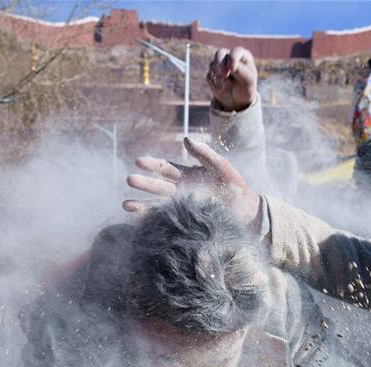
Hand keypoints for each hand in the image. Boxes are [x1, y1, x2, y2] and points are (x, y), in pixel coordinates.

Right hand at [125, 137, 261, 231]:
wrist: (246, 211)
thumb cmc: (235, 187)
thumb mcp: (221, 166)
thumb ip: (205, 154)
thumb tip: (184, 139)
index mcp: (187, 175)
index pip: (165, 168)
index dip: (152, 164)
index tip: (139, 161)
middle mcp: (181, 191)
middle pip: (158, 186)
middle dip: (144, 183)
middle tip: (129, 180)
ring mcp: (182, 207)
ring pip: (157, 205)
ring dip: (141, 205)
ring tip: (125, 205)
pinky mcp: (186, 220)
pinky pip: (166, 220)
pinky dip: (153, 221)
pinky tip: (139, 223)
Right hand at [207, 46, 257, 111]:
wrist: (238, 99)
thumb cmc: (246, 87)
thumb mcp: (247, 80)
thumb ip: (240, 71)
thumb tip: (228, 66)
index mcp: (242, 56)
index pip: (236, 51)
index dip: (232, 59)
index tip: (232, 69)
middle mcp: (230, 57)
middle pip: (220, 53)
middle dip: (220, 64)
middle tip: (224, 75)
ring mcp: (220, 64)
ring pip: (212, 65)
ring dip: (219, 78)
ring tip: (229, 86)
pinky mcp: (212, 72)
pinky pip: (209, 76)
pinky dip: (215, 84)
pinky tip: (222, 89)